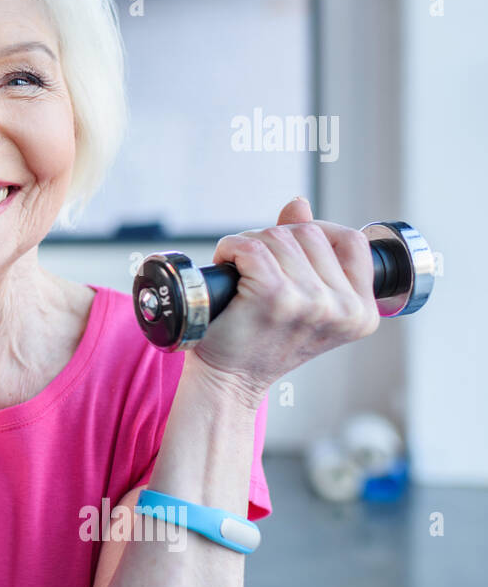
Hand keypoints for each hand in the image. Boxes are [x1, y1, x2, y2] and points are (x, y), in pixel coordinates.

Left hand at [189, 196, 381, 408]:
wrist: (229, 382)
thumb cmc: (261, 341)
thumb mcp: (301, 299)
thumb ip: (308, 252)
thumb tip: (298, 204)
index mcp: (361, 312)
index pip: (352, 241)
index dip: (318, 232)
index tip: (292, 248)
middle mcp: (343, 309)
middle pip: (309, 233)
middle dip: (276, 240)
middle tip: (254, 268)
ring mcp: (310, 302)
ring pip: (278, 237)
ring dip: (249, 244)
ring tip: (240, 272)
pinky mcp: (275, 296)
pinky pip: (250, 246)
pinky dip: (230, 248)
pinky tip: (225, 265)